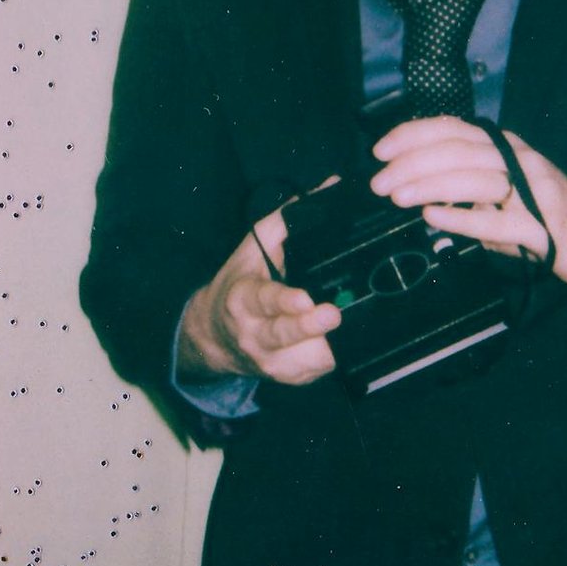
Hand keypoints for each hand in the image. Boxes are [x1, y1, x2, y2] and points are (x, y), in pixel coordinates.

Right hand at [178, 190, 341, 385]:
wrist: (216, 337)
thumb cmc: (240, 285)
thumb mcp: (253, 248)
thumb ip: (289, 218)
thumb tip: (330, 188)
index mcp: (242, 300)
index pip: (263, 301)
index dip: (284, 302)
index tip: (304, 299)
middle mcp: (254, 336)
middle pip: (283, 335)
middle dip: (309, 327)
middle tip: (333, 314)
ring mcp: (272, 363)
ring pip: (305, 360)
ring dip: (329, 347)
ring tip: (350, 332)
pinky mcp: (291, 377)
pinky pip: (319, 370)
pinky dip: (336, 356)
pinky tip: (349, 341)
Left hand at [368, 118, 566, 294]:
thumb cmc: (543, 212)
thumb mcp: (501, 187)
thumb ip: (463, 182)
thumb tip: (409, 184)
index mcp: (504, 145)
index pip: (453, 129)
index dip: (413, 135)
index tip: (380, 150)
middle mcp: (518, 159)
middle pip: (458, 151)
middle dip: (412, 164)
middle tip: (379, 182)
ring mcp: (533, 192)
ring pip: (474, 179)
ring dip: (429, 186)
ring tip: (397, 195)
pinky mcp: (542, 228)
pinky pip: (496, 222)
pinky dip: (461, 219)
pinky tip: (433, 216)